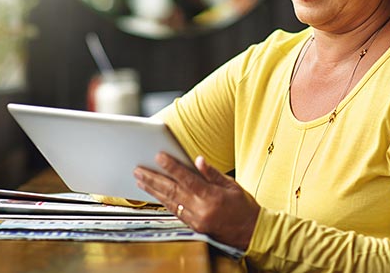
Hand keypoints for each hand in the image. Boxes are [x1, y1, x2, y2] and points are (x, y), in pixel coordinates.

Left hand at [134, 152, 259, 250]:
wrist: (251, 232)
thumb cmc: (243, 206)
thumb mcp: (232, 185)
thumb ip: (212, 173)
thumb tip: (198, 160)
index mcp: (212, 196)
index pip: (187, 178)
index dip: (171, 166)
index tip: (159, 156)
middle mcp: (201, 209)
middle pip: (172, 191)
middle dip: (153, 179)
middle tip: (138, 170)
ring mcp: (196, 219)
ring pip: (170, 202)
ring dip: (153, 190)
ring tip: (140, 180)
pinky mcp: (194, 226)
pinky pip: (174, 211)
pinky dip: (163, 202)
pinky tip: (154, 194)